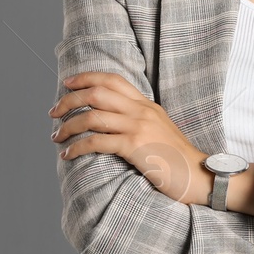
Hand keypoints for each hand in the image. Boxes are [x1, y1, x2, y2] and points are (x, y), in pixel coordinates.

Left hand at [50, 72, 211, 205]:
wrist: (199, 175)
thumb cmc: (177, 159)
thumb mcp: (159, 130)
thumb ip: (139, 121)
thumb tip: (111, 121)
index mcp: (146, 105)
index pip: (112, 80)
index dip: (86, 78)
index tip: (67, 85)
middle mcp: (141, 111)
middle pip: (97, 93)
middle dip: (69, 100)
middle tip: (54, 112)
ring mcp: (139, 127)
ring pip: (92, 116)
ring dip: (68, 126)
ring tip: (56, 136)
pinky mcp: (135, 146)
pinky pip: (97, 141)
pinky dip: (77, 147)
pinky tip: (68, 154)